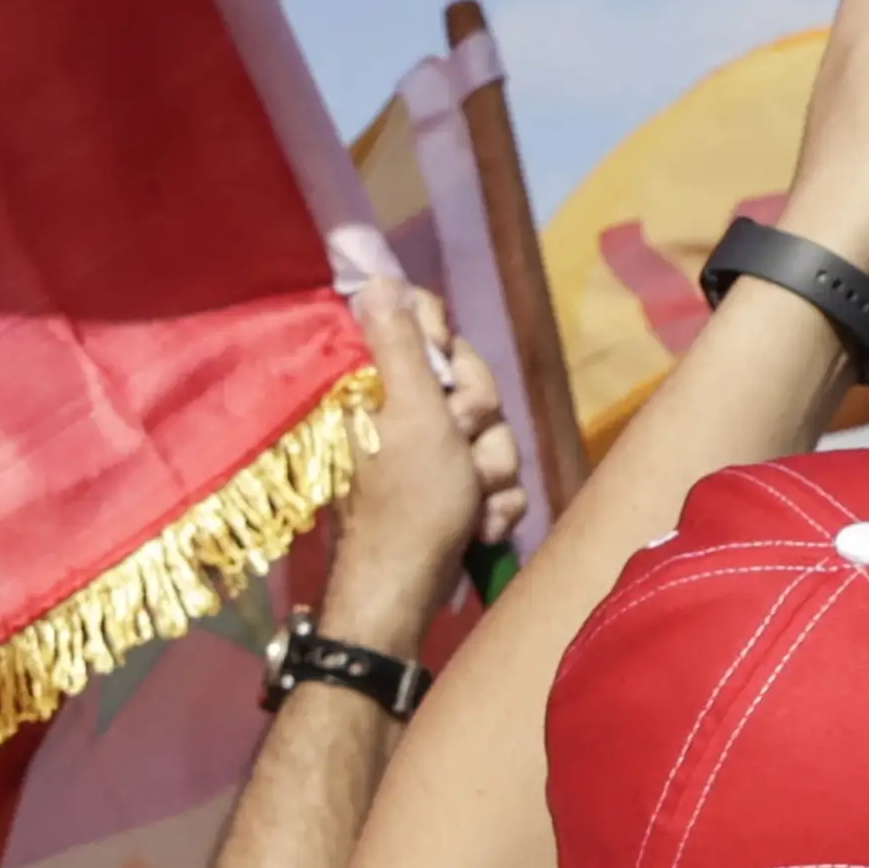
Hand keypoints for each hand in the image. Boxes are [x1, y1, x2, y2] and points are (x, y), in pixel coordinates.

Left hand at [324, 273, 513, 636]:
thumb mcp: (409, 411)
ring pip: (492, 431)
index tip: (446, 377)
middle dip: (480, 422)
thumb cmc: (407, 499)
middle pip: (471, 380)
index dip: (450, 349)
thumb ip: (399, 345)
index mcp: (379, 383)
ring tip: (467, 499)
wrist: (408, 588)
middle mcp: (401, 410)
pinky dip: (492, 503)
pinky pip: (495, 475)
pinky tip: (476, 524)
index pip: (427, 324)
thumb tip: (373, 279)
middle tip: (459, 447)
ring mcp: (428, 450)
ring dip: (490, 470)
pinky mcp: (449, 486)